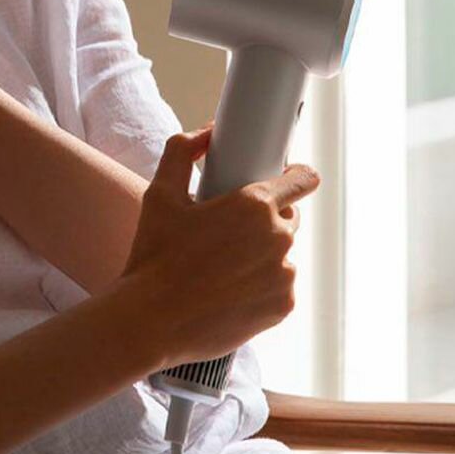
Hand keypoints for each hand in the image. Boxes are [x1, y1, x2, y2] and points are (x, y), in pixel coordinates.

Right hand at [120, 121, 320, 367]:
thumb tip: (206, 133)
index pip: (303, 180)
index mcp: (255, 205)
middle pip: (288, 217)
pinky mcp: (283, 306)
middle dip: (265, 219)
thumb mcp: (160, 194)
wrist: (152, 320)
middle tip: (228, 230)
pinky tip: (228, 290)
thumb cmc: (154, 255)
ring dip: (261, 254)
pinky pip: (279, 286)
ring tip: (221, 266)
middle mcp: (278, 238)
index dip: (296, 176)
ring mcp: (284, 275)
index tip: (285, 179)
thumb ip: (182, 151)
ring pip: (281, 254)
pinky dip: (261, 285)